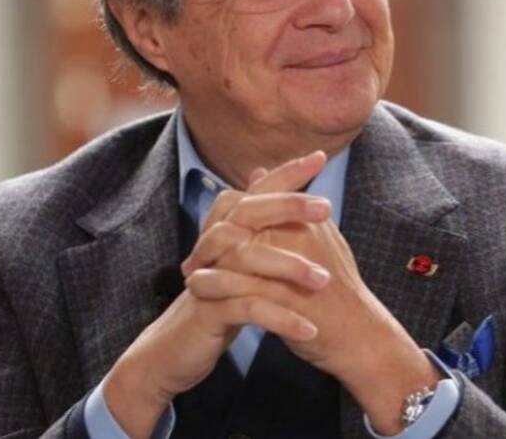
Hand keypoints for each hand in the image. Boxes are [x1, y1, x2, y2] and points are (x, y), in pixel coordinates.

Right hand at [104, 152, 331, 438]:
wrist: (177, 348)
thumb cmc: (220, 301)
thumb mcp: (243, 262)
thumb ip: (260, 225)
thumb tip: (268, 177)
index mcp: (227, 230)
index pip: (257, 193)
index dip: (285, 173)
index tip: (320, 156)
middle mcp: (214, 245)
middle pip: (248, 213)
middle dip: (288, 206)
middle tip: (327, 208)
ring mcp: (209, 275)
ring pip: (247, 259)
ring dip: (290, 268)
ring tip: (326, 279)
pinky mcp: (207, 310)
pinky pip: (247, 309)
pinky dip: (281, 319)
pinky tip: (309, 330)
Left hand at [185, 158, 439, 434]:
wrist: (357, 333)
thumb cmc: (338, 287)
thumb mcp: (318, 237)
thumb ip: (289, 206)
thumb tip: (259, 173)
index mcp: (306, 218)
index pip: (258, 198)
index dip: (228, 214)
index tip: (211, 233)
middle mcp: (299, 235)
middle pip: (240, 222)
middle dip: (211, 239)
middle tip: (193, 258)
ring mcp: (291, 265)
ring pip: (235, 255)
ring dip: (209, 266)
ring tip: (190, 279)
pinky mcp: (283, 298)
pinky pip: (238, 288)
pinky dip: (215, 290)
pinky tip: (199, 296)